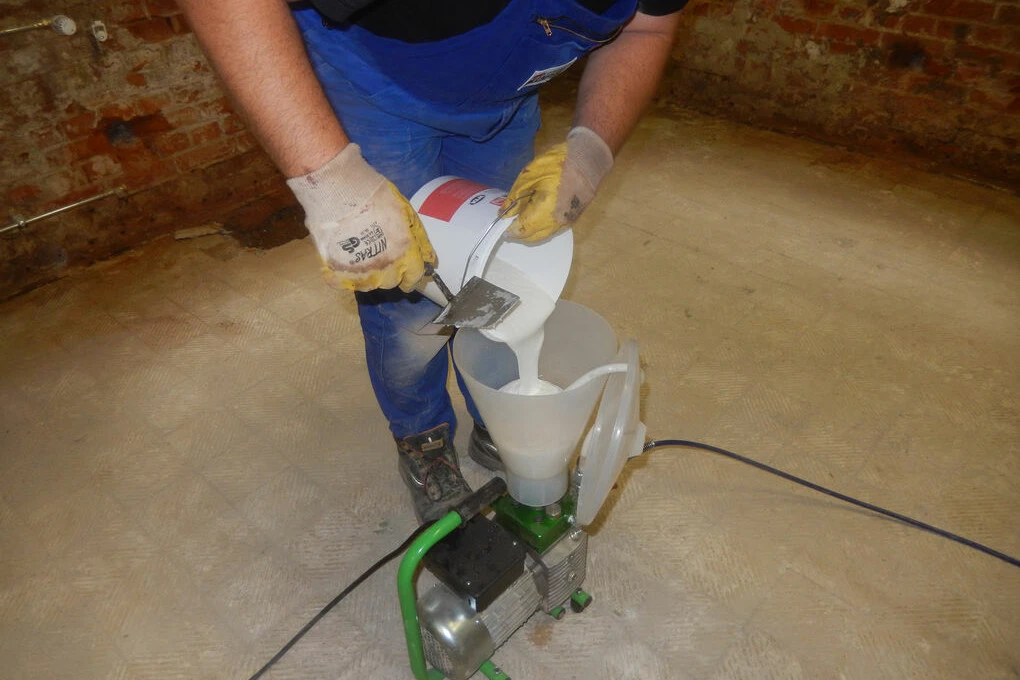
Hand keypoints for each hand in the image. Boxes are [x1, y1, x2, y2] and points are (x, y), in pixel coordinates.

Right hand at [286, 144, 435, 291]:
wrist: (338, 189)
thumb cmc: (374, 194)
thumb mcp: (405, 211)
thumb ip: (418, 238)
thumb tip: (430, 259)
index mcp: (405, 252)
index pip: (415, 277)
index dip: (411, 277)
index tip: (407, 277)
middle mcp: (386, 268)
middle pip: (391, 282)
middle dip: (390, 274)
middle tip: (381, 257)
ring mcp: (361, 273)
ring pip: (369, 285)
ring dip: (368, 275)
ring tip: (361, 258)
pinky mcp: (337, 273)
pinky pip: (344, 283)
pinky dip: (344, 276)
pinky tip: (342, 263)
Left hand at [504, 126, 613, 241]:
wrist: (588, 158)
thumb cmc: (557, 162)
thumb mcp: (529, 175)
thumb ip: (515, 197)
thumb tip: (504, 213)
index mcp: (543, 212)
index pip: (521, 230)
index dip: (509, 229)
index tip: (500, 222)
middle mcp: (555, 223)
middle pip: (532, 237)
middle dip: (519, 232)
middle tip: (510, 218)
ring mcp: (566, 222)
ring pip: (543, 235)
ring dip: (531, 229)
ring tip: (523, 213)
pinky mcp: (573, 218)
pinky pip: (553, 228)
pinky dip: (542, 225)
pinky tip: (537, 211)